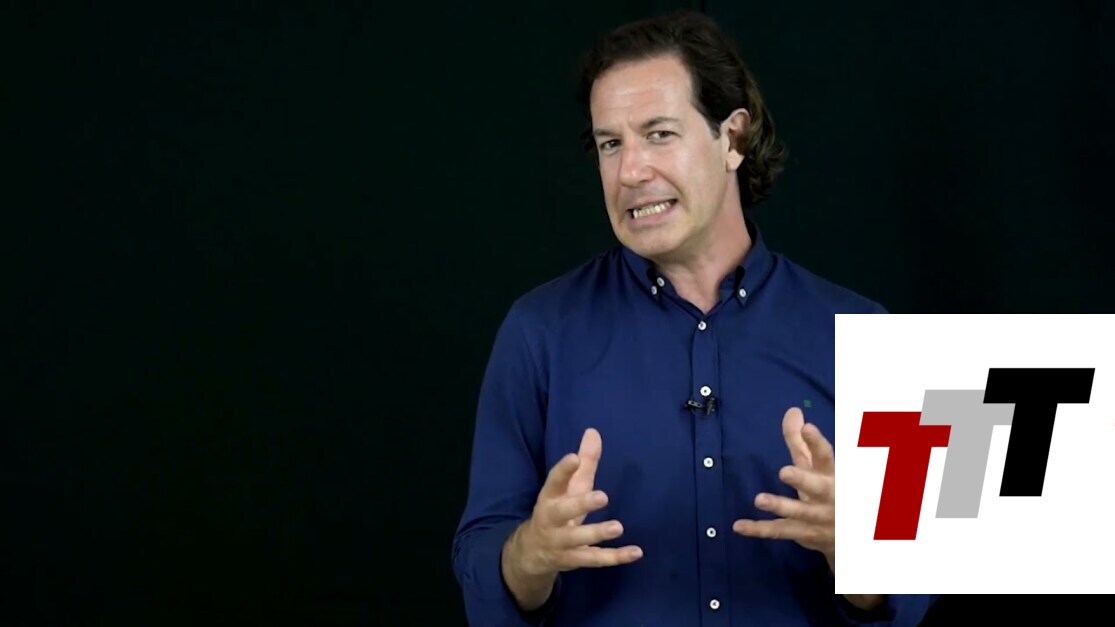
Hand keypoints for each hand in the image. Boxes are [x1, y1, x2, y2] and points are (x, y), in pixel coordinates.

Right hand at [512, 428, 643, 578]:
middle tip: (603, 496)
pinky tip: (636, 552)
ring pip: (578, 540)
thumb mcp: (569, 487)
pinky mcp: (574, 560)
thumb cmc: (557, 510)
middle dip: (581, 505)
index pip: (554, 481)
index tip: (574, 458)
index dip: (563, 470)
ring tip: (618, 527)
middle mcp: (551, 520)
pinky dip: (616, 557)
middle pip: (563, 512)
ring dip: (597, 533)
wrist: (532, 551)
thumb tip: (593, 431)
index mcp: (549, 497)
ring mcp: (561, 543)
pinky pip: (595, 560)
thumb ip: (583, 462)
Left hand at [732, 407, 835, 567]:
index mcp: (832, 474)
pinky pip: (780, 531)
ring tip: (759, 499)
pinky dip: (759, 529)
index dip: (817, 443)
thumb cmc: (829, 490)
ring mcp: (816, 518)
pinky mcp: (803, 533)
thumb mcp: (818, 467)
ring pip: (799, 512)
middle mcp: (828, 496)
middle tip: (784, 471)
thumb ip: (802, 441)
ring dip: (780, 506)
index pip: (825, 456)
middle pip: (817, 487)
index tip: (808, 428)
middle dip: (803, 479)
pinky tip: (738, 526)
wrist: (849, 534)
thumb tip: (792, 411)